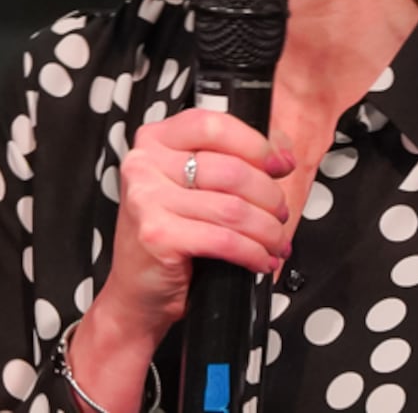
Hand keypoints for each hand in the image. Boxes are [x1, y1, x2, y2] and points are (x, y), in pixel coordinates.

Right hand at [95, 108, 295, 337]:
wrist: (136, 292)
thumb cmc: (170, 235)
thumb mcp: (194, 186)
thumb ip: (232, 158)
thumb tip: (281, 154)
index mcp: (155, 140)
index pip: (214, 125)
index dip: (257, 144)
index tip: (280, 165)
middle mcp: (145, 164)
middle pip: (231, 170)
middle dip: (270, 196)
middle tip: (280, 213)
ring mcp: (147, 199)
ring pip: (233, 208)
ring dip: (267, 229)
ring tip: (275, 240)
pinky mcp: (157, 235)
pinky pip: (224, 240)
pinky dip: (253, 252)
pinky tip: (261, 259)